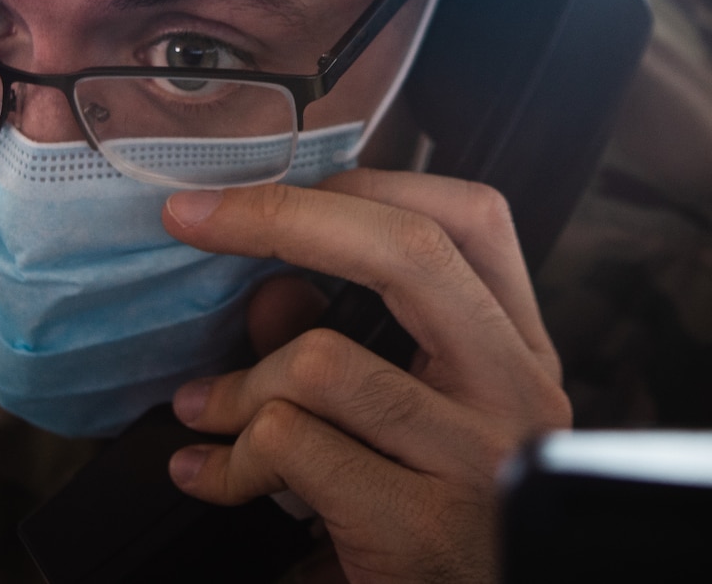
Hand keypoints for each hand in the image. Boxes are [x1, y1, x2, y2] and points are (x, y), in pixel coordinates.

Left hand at [159, 169, 571, 583]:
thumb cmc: (427, 525)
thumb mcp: (404, 422)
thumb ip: (349, 343)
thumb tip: (271, 288)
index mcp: (519, 351)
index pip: (469, 218)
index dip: (363, 184)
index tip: (265, 189)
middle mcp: (517, 393)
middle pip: (410, 251)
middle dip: (282, 219)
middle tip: (192, 222)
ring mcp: (477, 460)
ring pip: (322, 361)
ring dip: (236, 386)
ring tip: (201, 411)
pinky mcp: (419, 527)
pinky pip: (293, 444)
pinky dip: (229, 459)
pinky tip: (208, 476)